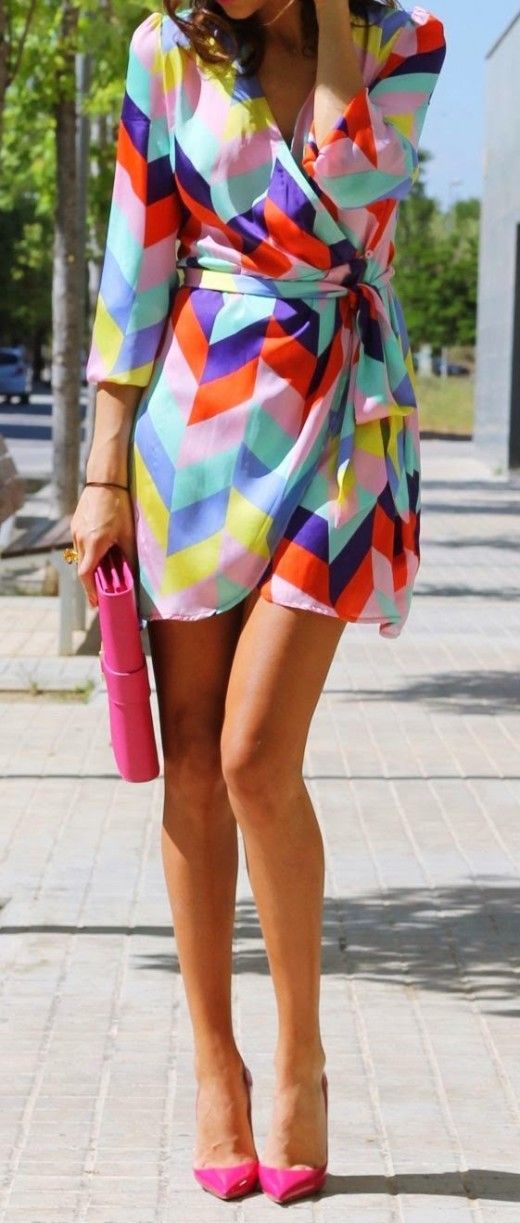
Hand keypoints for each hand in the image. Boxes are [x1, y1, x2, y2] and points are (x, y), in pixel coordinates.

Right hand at [71, 485, 136, 606]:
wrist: (105, 481)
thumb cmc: (119, 506)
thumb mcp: (127, 534)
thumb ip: (129, 556)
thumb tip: (134, 575)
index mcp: (94, 543)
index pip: (86, 575)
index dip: (90, 591)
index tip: (96, 603)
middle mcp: (81, 539)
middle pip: (83, 568)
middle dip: (92, 582)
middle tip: (103, 592)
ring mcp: (76, 532)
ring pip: (82, 557)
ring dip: (91, 566)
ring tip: (105, 571)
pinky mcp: (75, 525)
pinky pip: (80, 545)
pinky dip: (89, 553)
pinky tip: (101, 551)